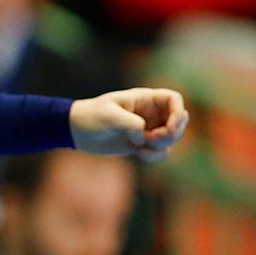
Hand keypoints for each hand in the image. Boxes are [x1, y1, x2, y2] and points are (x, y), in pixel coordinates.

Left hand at [70, 88, 188, 162]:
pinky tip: (137, 152)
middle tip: (151, 138)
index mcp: (144, 99)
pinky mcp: (142, 144)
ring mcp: (148, 128)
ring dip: (160, 146)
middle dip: (171, 134)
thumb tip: (144, 136)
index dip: (178, 113)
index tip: (170, 126)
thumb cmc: (90, 116)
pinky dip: (153, 155)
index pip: (174, 99)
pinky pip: (160, 152)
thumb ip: (129, 123)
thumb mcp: (108, 115)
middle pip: (179, 122)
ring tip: (140, 146)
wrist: (76, 131)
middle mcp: (150, 113)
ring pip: (171, 139)